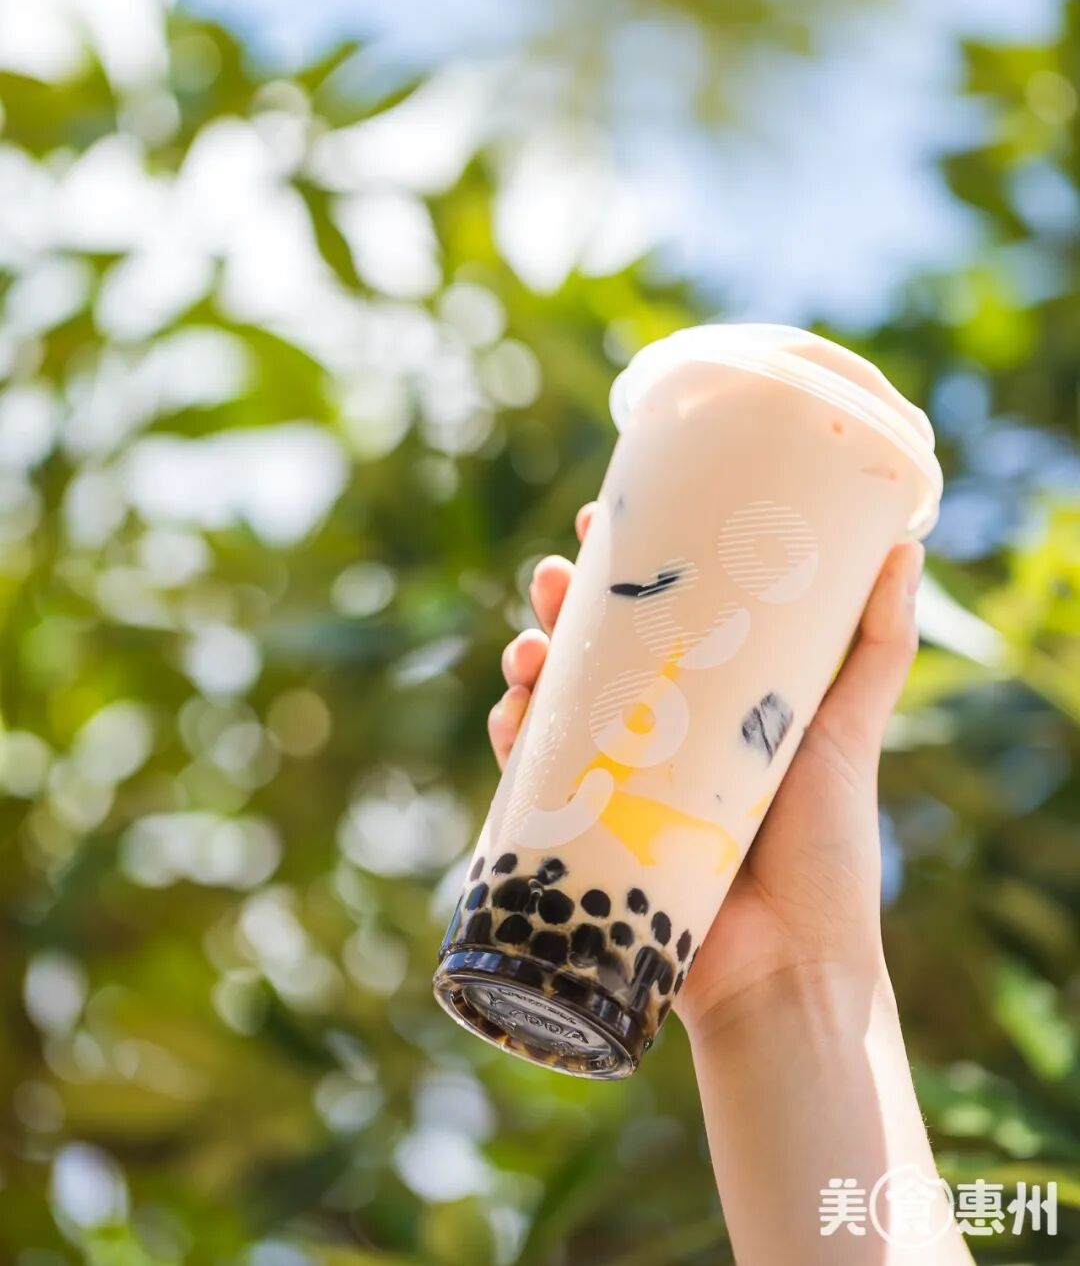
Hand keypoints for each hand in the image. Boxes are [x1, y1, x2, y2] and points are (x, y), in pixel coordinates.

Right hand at [487, 503, 923, 1035]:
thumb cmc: (826, 851)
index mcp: (712, 700)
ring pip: (552, 698)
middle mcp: (657, 732)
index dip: (626, 562)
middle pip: (594, 645)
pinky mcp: (580, 832)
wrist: (787, 970)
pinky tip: (514, 709)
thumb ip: (877, 645)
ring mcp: (615, 780)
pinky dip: (512, 733)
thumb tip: (905, 541)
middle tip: (557, 572)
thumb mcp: (849, 730)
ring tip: (532, 642)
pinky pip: (528, 772)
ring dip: (529, 657)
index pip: (660, 611)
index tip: (608, 514)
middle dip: (564, 600)